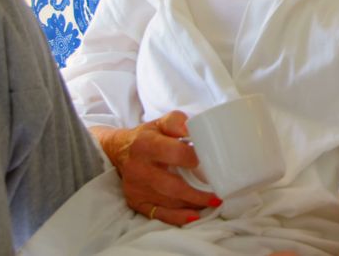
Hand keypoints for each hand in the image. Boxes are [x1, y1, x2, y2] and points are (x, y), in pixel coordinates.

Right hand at [92, 111, 220, 225]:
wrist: (120, 150)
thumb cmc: (148, 136)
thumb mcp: (161, 122)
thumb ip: (177, 122)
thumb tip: (193, 130)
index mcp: (145, 145)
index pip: (173, 153)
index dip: (193, 158)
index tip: (210, 161)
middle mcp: (138, 169)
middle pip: (172, 185)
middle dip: (197, 192)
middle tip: (218, 192)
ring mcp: (136, 188)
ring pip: (169, 202)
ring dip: (193, 204)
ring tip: (213, 201)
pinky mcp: (136, 202)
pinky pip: (159, 214)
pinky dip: (179, 217)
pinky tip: (195, 215)